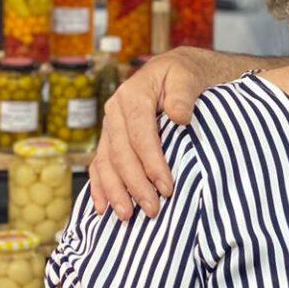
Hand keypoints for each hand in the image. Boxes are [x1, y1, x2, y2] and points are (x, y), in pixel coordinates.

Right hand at [89, 47, 213, 220]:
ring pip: (106, 163)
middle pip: (121, 153)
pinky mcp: (111, 139)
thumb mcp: (188, 76)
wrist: (176, 71)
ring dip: (115, 191)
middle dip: (135, 184)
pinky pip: (100, 165)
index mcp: (133, 94)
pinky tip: (103, 209)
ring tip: (127, 216)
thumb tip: (180, 116)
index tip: (167, 187)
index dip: (151, 162)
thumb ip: (184, 94)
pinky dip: (100, 188)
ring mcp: (110, 126)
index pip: (139, 133)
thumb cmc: (184, 75)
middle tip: (152, 210)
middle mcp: (115, 111)